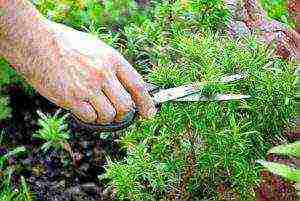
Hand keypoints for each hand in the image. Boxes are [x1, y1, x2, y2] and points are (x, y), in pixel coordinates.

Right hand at [19, 19, 156, 123]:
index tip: (149, 114)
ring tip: (96, 109)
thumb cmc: (67, 45)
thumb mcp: (97, 48)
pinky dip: (90, 118)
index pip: (138, 85)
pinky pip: (90, 118)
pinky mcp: (72, 99)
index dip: (146, 103)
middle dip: (124, 114)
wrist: (36, 44)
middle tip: (117, 114)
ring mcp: (88, 87)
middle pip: (126, 106)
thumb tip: (126, 87)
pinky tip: (83, 109)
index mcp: (112, 59)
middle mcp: (103, 74)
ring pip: (109, 115)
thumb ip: (113, 67)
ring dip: (106, 117)